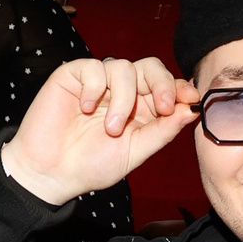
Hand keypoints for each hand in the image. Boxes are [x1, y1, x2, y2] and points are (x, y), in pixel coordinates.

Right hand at [1, 56, 194, 203]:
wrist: (51, 173)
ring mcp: (98, 82)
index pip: (166, 86)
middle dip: (161, 84)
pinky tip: (86, 108)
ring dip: (123, 98)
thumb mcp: (135, 152)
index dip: (178, 88)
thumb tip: (191, 110)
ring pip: (123, 68)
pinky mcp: (74, 75)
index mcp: (141, 108)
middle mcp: (122, 91)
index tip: (189, 99)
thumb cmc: (92, 166)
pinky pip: (93, 67)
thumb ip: (162, 131)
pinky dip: (94, 88)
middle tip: (162, 106)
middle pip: (150, 68)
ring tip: (110, 128)